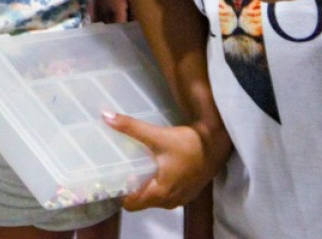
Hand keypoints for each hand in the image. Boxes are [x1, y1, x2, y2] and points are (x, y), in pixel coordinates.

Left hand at [104, 113, 224, 211]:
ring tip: (135, 169)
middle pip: (141, 202)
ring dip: (145, 188)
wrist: (215, 144)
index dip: (119, 193)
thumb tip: (106, 117)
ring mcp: (179, 199)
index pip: (131, 204)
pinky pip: (165, 196)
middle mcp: (169, 201)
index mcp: (160, 192)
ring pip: (154, 199)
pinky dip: (158, 187)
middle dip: (130, 190)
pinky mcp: (187, 193)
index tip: (111, 179)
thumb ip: (130, 127)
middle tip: (120, 171)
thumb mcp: (156, 135)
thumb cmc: (187, 144)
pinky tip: (154, 170)